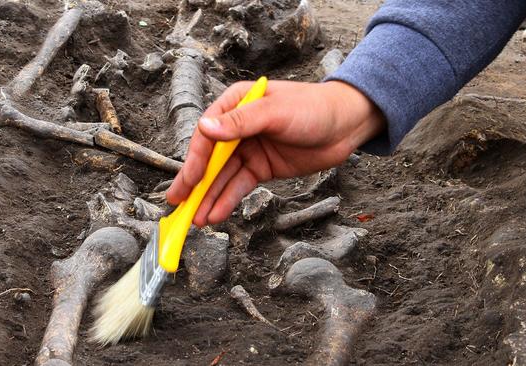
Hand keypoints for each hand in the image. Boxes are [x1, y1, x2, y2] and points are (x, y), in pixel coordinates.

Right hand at [166, 80, 384, 225]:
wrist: (347, 124)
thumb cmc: (313, 108)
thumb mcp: (275, 112)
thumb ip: (240, 122)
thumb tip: (205, 127)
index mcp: (236, 104)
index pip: (207, 135)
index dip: (195, 161)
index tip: (188, 182)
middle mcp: (238, 127)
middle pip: (210, 159)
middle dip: (195, 183)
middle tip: (178, 205)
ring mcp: (249, 149)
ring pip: (223, 177)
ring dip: (210, 197)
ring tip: (197, 219)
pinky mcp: (262, 167)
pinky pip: (240, 186)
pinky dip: (228, 200)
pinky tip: (216, 214)